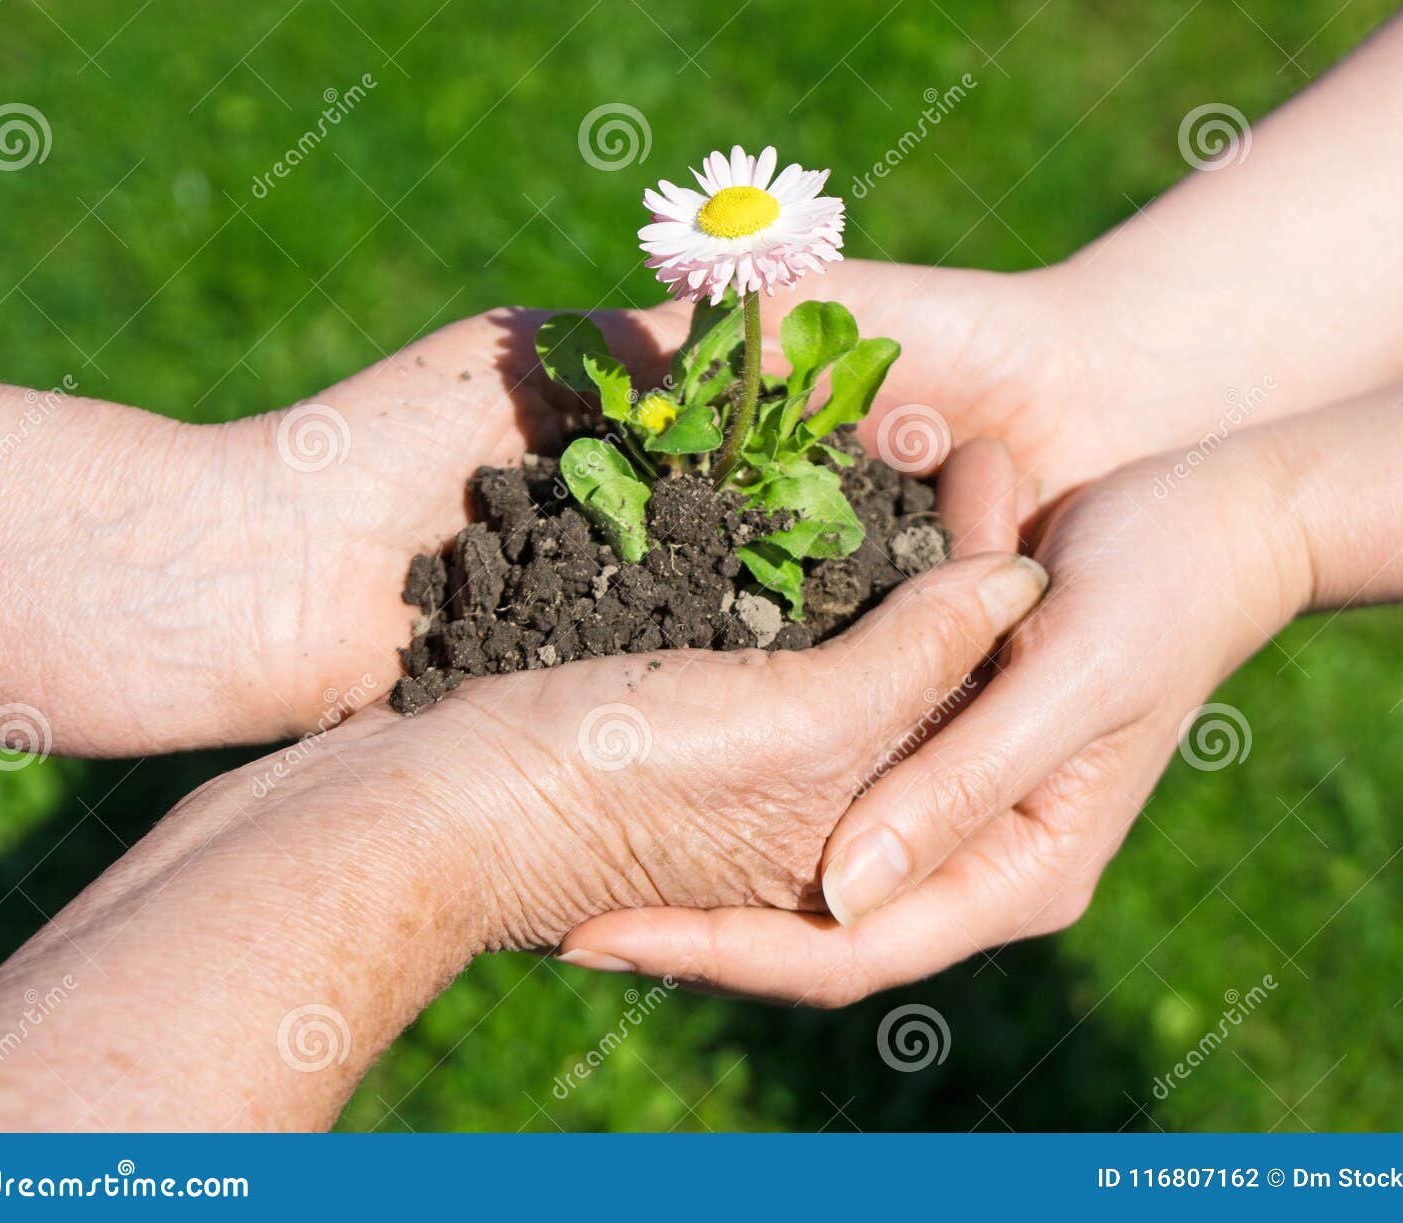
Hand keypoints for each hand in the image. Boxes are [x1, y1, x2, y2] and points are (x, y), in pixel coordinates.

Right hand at [272, 440, 1045, 951]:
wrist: (381, 814)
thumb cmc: (602, 782)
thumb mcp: (797, 732)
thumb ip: (917, 660)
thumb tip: (1021, 580)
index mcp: (834, 805)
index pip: (949, 679)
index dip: (989, 574)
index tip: (1011, 463)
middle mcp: (774, 766)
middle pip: (884, 629)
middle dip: (921, 534)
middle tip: (969, 431)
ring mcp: (690, 717)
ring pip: (801, 589)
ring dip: (839, 503)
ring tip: (884, 409)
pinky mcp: (610, 668)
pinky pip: (704, 574)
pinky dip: (741, 504)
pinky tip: (763, 431)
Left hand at [556, 432, 1311, 1002]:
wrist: (1218, 526)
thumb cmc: (1157, 593)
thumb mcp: (1061, 683)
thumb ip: (960, 786)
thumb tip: (840, 897)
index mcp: (1019, 874)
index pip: (848, 955)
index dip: (721, 955)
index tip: (599, 933)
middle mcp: (978, 863)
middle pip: (814, 934)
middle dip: (696, 933)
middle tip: (565, 914)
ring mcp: (955, 813)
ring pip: (809, 880)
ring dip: (708, 879)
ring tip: (586, 864)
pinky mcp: (934, 755)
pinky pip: (824, 801)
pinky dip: (745, 808)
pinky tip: (659, 783)